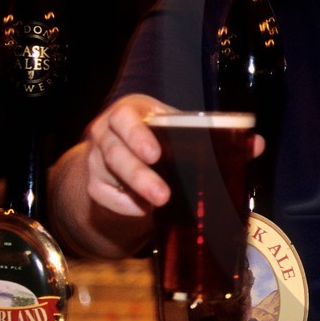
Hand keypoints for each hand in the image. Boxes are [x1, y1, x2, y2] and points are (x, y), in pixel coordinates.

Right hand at [82, 93, 175, 215]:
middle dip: (139, 175)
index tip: (155, 155)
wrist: (122, 146)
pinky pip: (104, 197)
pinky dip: (126, 205)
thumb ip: (185, 130)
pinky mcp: (93, 183)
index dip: (137, 136)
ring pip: (108, 176)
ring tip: (160, 202)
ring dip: (136, 191)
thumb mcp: (166, 122)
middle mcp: (104, 132)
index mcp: (126, 112)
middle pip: (115, 153)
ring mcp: (95, 158)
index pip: (123, 118)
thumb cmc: (154, 132)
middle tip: (162, 194)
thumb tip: (225, 143)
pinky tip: (145, 208)